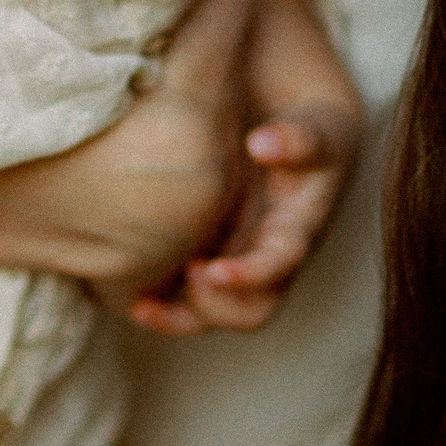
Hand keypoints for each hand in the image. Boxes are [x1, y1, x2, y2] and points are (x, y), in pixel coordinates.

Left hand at [127, 100, 358, 336]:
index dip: (251, 276)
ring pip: (211, 314)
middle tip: (186, 272)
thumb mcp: (315, 132)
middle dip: (215, 305)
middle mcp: (267, 260)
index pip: (279, 267)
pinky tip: (130, 297)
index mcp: (295, 234)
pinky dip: (157, 303)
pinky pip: (182, 298)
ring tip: (141, 303)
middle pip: (249, 311)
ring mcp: (236, 263)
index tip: (216, 271)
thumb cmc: (307, 134)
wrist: (292, 129)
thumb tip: (261, 144)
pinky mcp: (207, 257)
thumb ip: (296, 140)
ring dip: (177, 317)